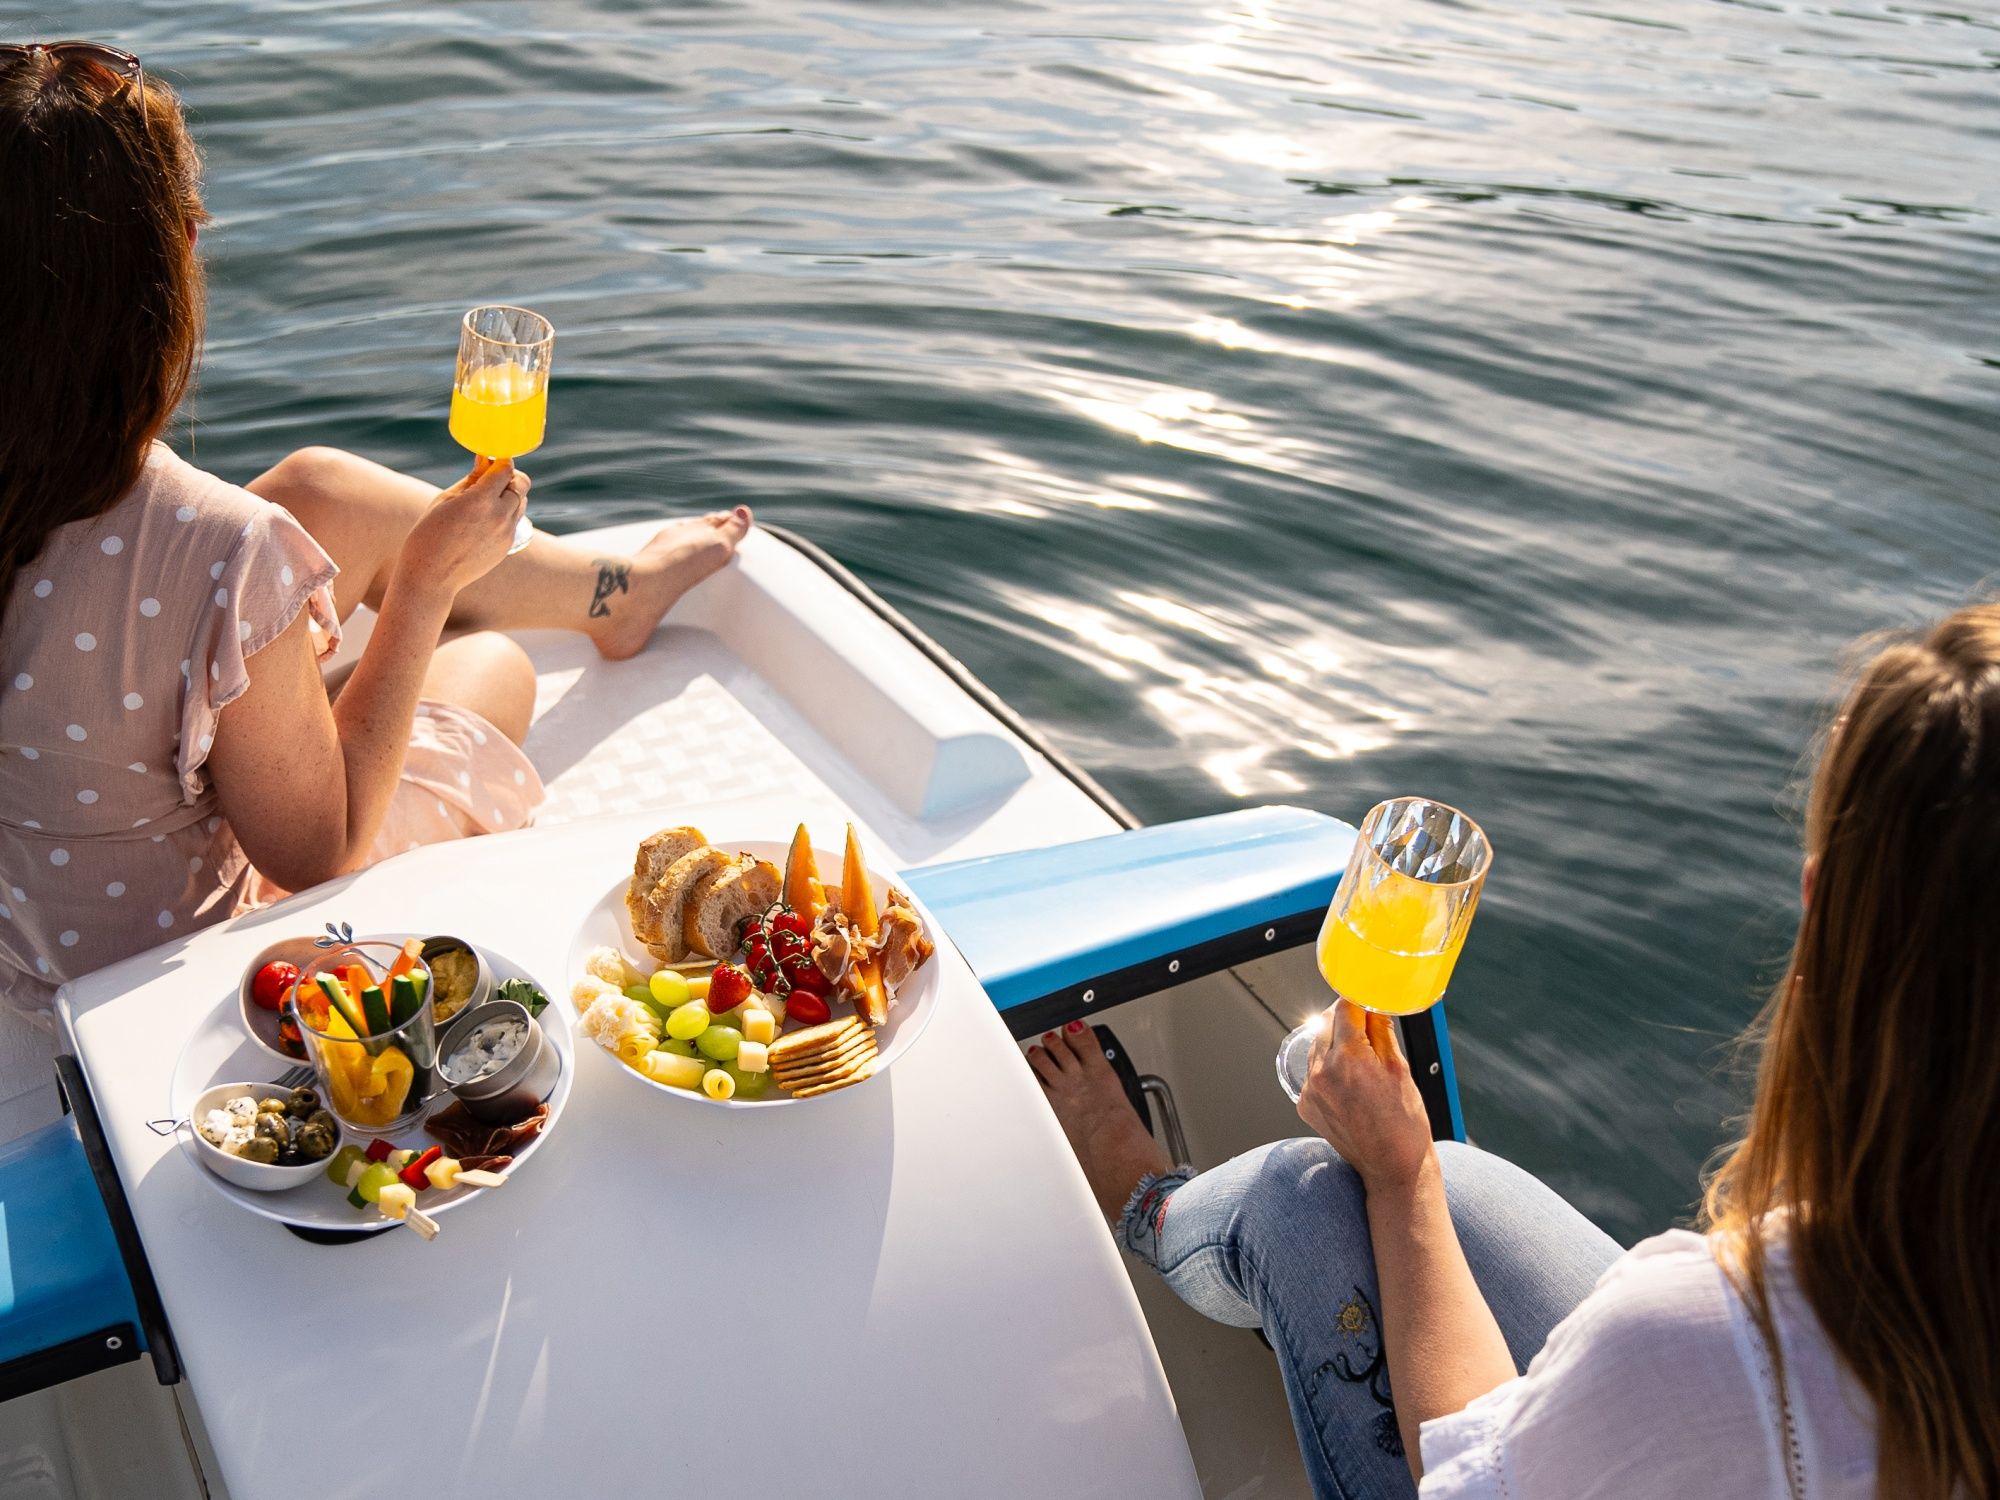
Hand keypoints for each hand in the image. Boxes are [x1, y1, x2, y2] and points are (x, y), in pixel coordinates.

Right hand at [402, 458, 529, 597]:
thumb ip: (471, 479)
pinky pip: (515, 521)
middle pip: (521, 484)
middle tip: (491, 477)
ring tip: (485, 499)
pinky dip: (506, 513)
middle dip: (508, 476)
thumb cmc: (429, 533)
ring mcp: (506, 533)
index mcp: (481, 500)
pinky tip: (484, 518)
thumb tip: (486, 461)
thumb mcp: (445, 499)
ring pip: (521, 502)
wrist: (431, 576)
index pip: (506, 469)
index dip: (500, 460)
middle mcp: (499, 516)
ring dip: (510, 494)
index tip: (492, 458)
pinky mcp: (507, 546)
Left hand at [1296, 1001, 1434, 1192]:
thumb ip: (1380, 1031)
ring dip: (1335, 1043)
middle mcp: (1322, 1072)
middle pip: (1326, 1025)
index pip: (1344, 1009)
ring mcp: (1309, 1090)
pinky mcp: (1305, 1105)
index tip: (1366, 999)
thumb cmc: (1404, 1124)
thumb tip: (1373, 1005)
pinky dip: (1328, 1068)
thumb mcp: (1400, 1069)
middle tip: (1367, 1026)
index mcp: (1348, 1059)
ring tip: (1361, 1059)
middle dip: (1346, 1021)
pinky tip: (1350, 1081)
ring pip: (1317, 1047)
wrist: (1392, 1168)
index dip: (1358, 1000)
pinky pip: (1313, 1072)